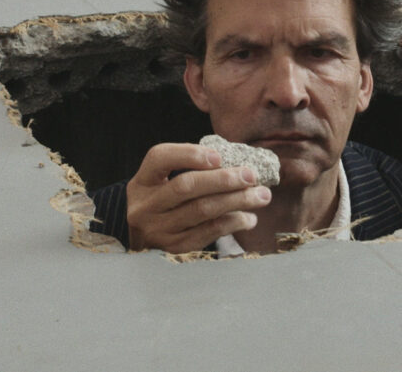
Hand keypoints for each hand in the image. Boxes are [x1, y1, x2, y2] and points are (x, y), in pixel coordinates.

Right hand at [124, 142, 272, 252]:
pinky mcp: (174, 247)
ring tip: (261, 195)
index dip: (190, 154)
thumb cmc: (163, 199)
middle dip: (224, 179)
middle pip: (186, 187)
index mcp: (144, 180)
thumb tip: (237, 162)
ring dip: (236, 201)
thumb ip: (190, 168)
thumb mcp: (163, 180)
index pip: (160, 158)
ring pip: (201, 211)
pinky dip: (232, 224)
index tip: (219, 156)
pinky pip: (207, 233)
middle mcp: (147, 205)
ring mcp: (159, 229)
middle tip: (251, 175)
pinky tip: (249, 218)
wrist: (139, 235)